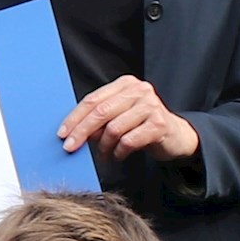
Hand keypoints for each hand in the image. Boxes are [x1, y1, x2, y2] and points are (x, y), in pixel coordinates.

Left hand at [57, 76, 199, 159]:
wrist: (177, 136)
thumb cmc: (143, 126)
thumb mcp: (121, 115)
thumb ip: (101, 117)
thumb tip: (73, 131)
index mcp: (126, 84)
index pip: (93, 99)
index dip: (75, 117)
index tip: (62, 133)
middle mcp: (139, 90)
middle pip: (100, 112)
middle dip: (81, 132)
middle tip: (71, 147)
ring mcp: (151, 106)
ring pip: (113, 128)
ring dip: (103, 146)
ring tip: (103, 154)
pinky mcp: (159, 124)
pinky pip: (129, 141)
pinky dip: (119, 152)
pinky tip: (118, 155)